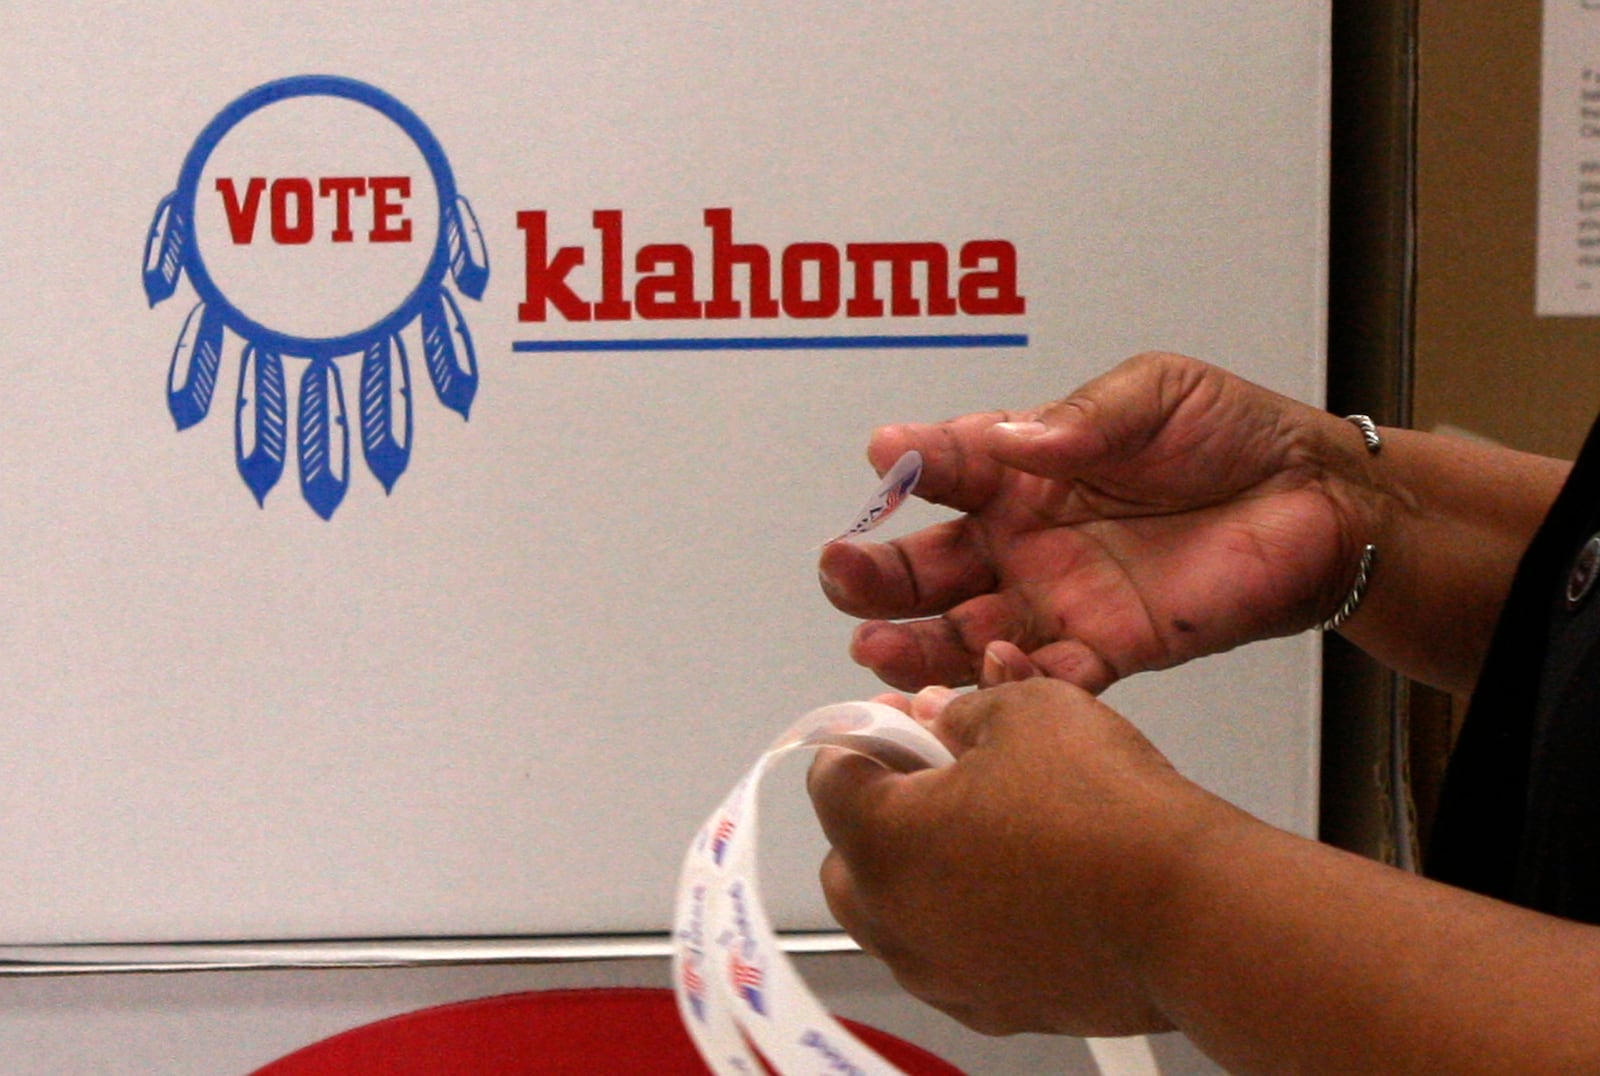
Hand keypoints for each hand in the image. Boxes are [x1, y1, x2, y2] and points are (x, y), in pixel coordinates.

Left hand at [808, 678, 1242, 1036]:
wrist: (1189, 909)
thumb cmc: (1108, 812)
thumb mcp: (1027, 710)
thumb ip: (962, 710)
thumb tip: (942, 716)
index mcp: (881, 838)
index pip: (831, 776)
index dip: (867, 735)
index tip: (901, 721)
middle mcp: (895, 918)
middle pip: (847, 856)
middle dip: (880, 812)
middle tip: (937, 777)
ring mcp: (942, 972)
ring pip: (895, 917)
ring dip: (919, 872)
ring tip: (982, 833)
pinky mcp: (994, 1007)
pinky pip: (951, 959)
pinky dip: (964, 924)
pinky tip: (1015, 888)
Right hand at [819, 352, 1376, 691]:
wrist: (1318, 501)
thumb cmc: (1233, 436)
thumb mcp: (1153, 393)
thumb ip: (1082, 419)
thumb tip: (1013, 441)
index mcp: (1026, 470)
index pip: (951, 468)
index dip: (914, 461)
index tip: (884, 453)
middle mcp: (1028, 540)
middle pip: (932, 567)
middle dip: (879, 574)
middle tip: (841, 571)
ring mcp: (1062, 599)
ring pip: (968, 633)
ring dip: (918, 643)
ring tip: (874, 645)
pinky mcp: (1111, 649)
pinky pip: (1048, 676)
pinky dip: (1011, 683)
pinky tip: (983, 673)